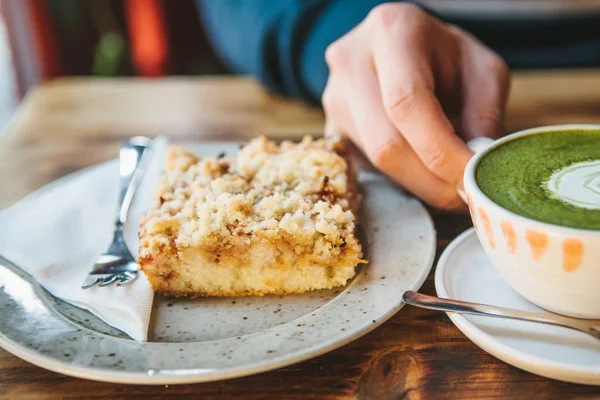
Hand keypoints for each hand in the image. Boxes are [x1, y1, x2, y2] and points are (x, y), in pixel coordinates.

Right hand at [322, 3, 509, 208]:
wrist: (401, 48)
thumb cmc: (445, 56)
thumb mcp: (482, 71)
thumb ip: (485, 115)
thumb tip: (476, 168)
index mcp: (392, 33)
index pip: (406, 103)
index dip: (439, 150)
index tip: (470, 178)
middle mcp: (351, 63)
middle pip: (385, 143)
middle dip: (430, 180)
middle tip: (464, 193)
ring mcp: (334, 98)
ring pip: (375, 161)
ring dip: (418, 181)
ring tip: (448, 174)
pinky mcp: (331, 126)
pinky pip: (366, 166)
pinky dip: (399, 178)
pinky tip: (421, 169)